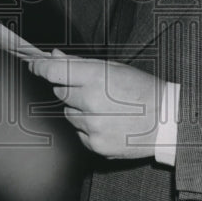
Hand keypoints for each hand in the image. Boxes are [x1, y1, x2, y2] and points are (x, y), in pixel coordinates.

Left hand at [28, 49, 164, 159]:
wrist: (167, 121)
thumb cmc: (143, 90)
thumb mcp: (114, 68)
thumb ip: (80, 63)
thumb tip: (53, 55)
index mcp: (96, 78)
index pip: (54, 71)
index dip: (40, 67)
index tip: (34, 65)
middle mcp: (91, 102)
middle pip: (60, 92)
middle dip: (69, 88)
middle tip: (91, 88)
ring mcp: (92, 126)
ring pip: (69, 114)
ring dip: (80, 109)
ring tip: (106, 108)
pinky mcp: (95, 145)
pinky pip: (79, 133)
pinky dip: (88, 128)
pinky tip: (109, 123)